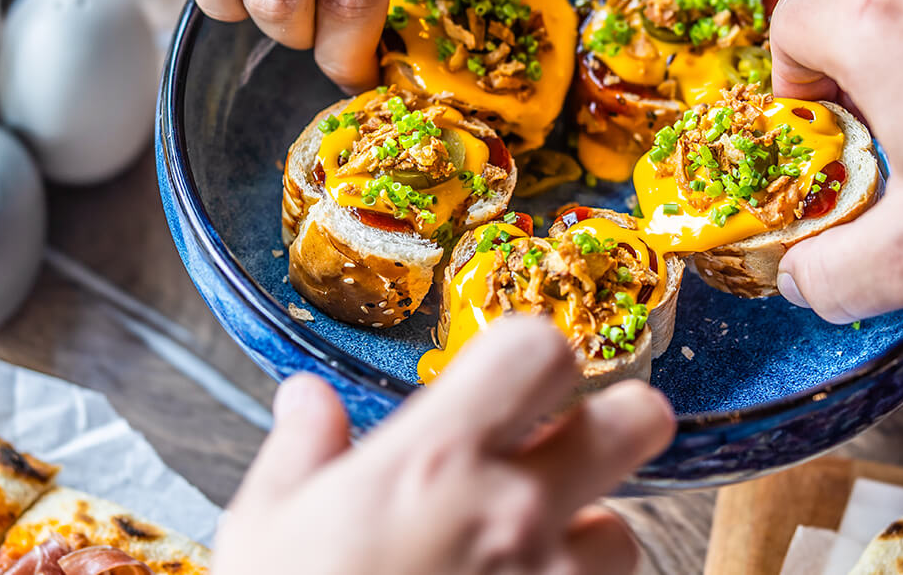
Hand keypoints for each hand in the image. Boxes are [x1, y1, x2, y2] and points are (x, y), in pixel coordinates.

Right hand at [212, 318, 674, 573]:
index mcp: (436, 460)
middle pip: (637, 420)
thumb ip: (302, 453)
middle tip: (567, 441)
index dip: (531, 355)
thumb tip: (307, 402)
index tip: (508, 377)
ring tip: (526, 553)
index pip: (540, 348)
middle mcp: (513, 514)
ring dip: (587, 536)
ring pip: (624, 533)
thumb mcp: (265, 530)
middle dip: (612, 422)